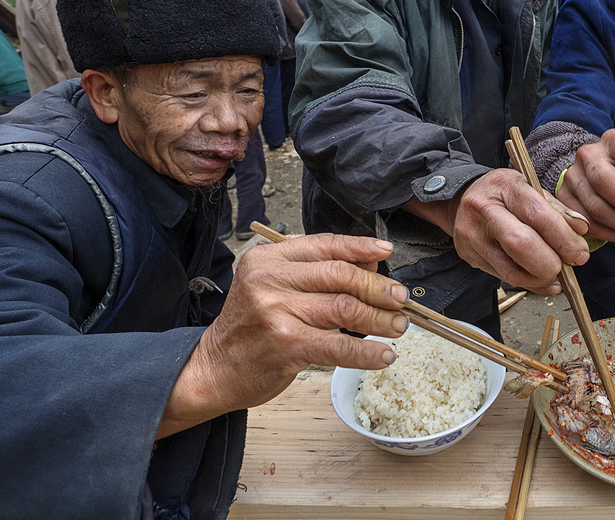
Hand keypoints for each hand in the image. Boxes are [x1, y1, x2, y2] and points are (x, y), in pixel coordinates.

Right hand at [158, 233, 408, 437]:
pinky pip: (338, 345)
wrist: (213, 370)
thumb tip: (371, 261)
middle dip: (378, 286)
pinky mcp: (285, 345)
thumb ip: (314, 272)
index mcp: (269, 259)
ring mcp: (276, 311)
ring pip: (345, 308)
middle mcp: (270, 280)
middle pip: (341, 274)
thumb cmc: (249, 329)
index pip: (325, 245)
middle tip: (400, 298)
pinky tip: (383, 356)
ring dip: (379, 318)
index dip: (361, 246)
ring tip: (398, 327)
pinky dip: (367, 351)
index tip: (387, 250)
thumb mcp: (272, 287)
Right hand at [407, 169, 590, 293]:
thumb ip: (557, 209)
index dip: (564, 238)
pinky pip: (504, 278)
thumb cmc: (504, 195)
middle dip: (552, 262)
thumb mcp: (531, 189)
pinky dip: (530, 283)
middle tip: (570, 264)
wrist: (462, 200)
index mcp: (504, 186)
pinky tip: (544, 281)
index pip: (537, 215)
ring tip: (557, 274)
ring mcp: (472, 235)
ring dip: (542, 278)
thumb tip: (581, 229)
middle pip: (521, 244)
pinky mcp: (469, 256)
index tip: (580, 251)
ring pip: (511, 269)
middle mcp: (483, 209)